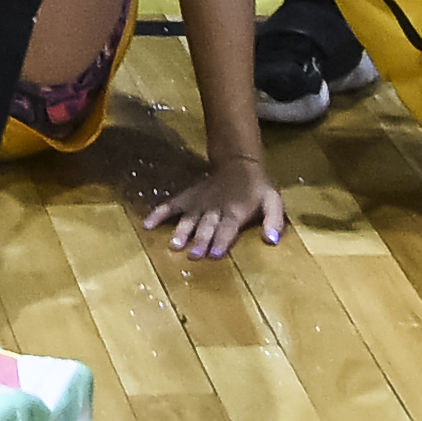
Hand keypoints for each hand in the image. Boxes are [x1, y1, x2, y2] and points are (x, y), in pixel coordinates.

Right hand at [145, 155, 290, 259]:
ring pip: (189, 218)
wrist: (239, 164)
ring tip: (174, 244)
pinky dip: (158, 214)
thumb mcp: (273, 201)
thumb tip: (272, 240)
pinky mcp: (187, 198)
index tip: (214, 255)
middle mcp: (215, 208)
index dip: (221, 241)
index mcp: (236, 211)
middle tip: (192, 256)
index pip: (228, 228)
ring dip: (182, 231)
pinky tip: (147, 225)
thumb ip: (274, 220)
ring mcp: (199, 203)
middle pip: (206, 226)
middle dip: (200, 240)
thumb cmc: (257, 189)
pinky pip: (171, 205)